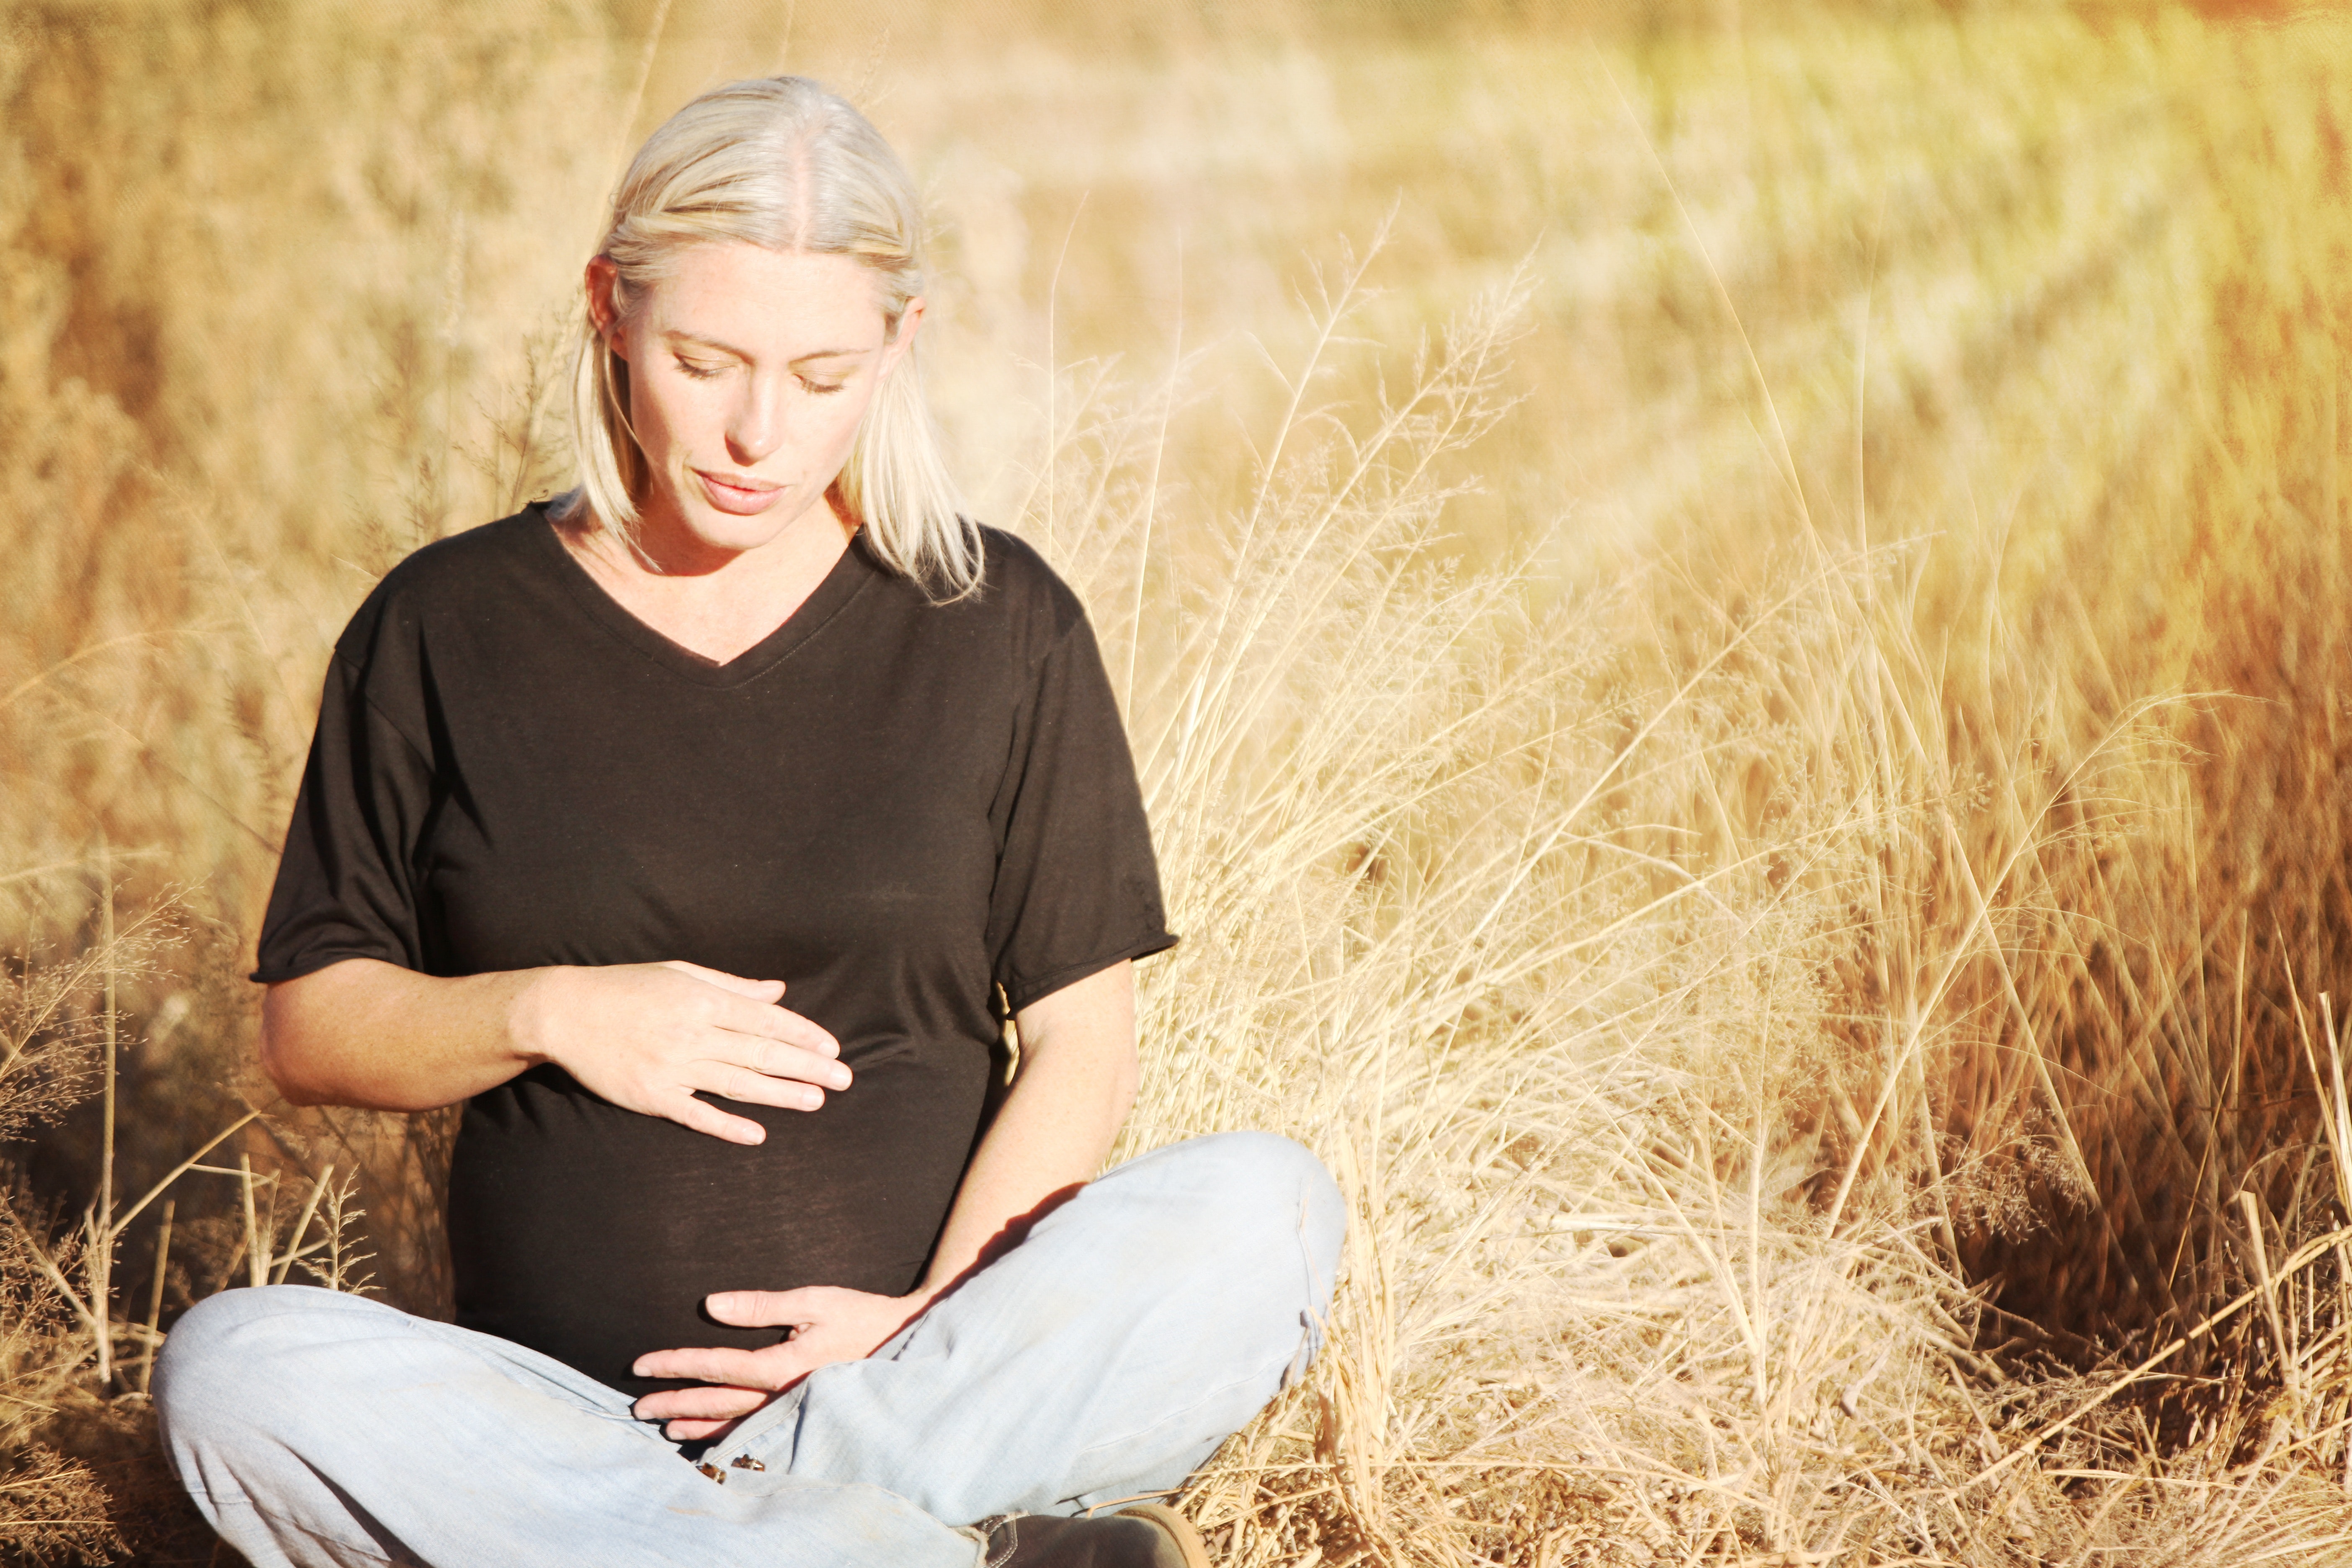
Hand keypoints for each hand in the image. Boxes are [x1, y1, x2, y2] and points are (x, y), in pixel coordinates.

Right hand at [517, 961, 847, 1142]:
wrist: (564, 1012)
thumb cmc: (626, 987)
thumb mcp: (680, 973)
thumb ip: (733, 986)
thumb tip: (777, 991)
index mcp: (702, 999)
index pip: (766, 1019)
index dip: (803, 1035)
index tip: (831, 1049)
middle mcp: (692, 1033)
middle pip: (761, 1052)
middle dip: (807, 1067)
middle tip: (844, 1080)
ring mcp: (672, 1067)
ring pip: (737, 1083)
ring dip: (781, 1094)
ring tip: (816, 1101)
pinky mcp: (651, 1095)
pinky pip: (696, 1114)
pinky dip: (727, 1125)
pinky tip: (758, 1134)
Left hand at [629, 1286, 936, 1440]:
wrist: (907, 1341)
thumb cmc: (861, 1316)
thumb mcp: (814, 1300)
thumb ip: (762, 1305)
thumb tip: (712, 1305)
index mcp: (780, 1365)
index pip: (714, 1367)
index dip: (675, 1365)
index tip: (642, 1365)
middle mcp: (782, 1396)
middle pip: (716, 1404)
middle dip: (674, 1403)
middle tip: (638, 1407)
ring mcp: (793, 1411)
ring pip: (735, 1425)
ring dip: (697, 1426)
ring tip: (667, 1428)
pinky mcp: (804, 1416)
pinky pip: (758, 1433)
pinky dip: (730, 1438)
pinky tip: (713, 1439)